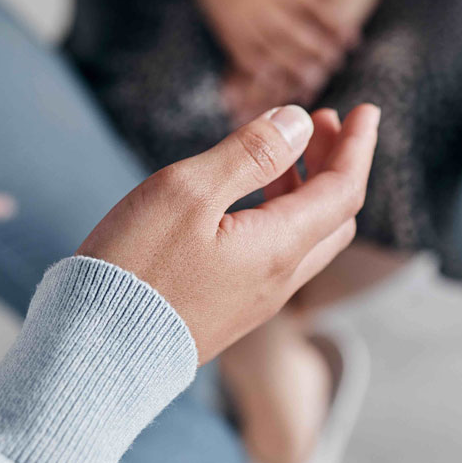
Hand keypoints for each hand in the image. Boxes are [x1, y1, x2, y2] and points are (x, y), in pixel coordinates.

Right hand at [78, 103, 380, 361]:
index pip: (344, 191)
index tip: (366, 110)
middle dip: (335, 163)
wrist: (95, 351)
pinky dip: (278, 213)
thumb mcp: (189, 192)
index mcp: (279, 247)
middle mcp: (278, 279)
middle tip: (320, 122)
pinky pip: (273, 255)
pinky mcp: (226, 309)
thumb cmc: (135, 267)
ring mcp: (253, 299)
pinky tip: (244, 196)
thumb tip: (298, 121)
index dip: (357, 146)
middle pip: (333, 217)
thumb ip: (249, 154)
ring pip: (304, 238)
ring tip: (282, 149)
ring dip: (306, 188)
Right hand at [219, 0, 417, 122]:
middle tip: (336, 63)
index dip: (337, 29)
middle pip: (297, 35)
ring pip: (274, 51)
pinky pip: (249, 60)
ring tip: (315, 80)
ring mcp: (243, 20)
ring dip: (297, 69)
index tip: (352, 43)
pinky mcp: (229, 33)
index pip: (317, 10)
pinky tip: (282, 82)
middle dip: (320, 53)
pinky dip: (266, 74)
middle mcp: (261, 1)